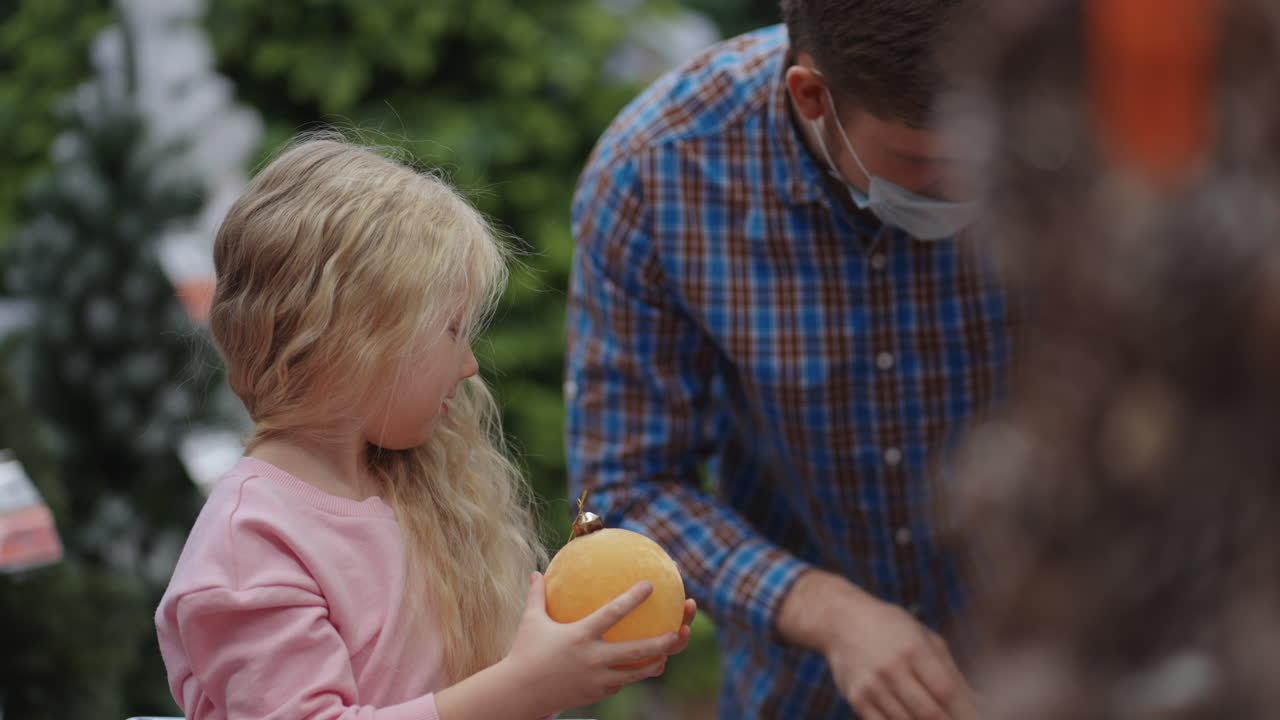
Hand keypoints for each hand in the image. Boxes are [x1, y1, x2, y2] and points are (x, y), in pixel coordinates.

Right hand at [503, 572, 685, 714]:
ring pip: (636, 672)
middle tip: (679, 630)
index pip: (613, 613)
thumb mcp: (530, 622)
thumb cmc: (524, 653)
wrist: (519, 694)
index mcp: (580, 636)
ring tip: (668, 653)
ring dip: (656, 662)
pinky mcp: (597, 693)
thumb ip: (537, 596)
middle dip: (664, 642)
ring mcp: (598, 679)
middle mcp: (594, 658)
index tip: (651, 584)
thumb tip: (535, 572)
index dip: (633, 598)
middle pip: (638, 651)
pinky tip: (636, 667)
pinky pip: (620, 682)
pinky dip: (630, 674)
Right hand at [779, 570, 979, 719]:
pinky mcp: (857, 699)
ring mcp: (872, 685)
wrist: (840, 621)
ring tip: (940, 718)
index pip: (947, 691)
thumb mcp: (925, 638)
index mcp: (913, 648)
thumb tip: (983, 704)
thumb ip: (953, 673)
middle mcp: (891, 667)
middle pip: (930, 713)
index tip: (982, 718)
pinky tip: (913, 719)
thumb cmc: (892, 628)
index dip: (968, 712)